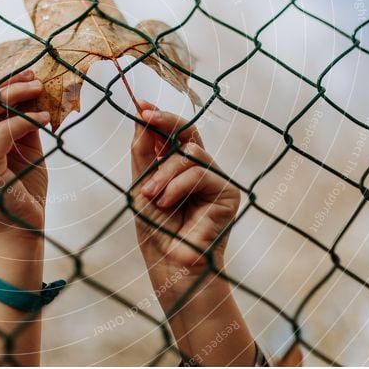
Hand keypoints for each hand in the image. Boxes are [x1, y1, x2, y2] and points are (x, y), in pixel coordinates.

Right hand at [0, 47, 50, 251]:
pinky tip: (45, 119)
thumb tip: (27, 89)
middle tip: (31, 75)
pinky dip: (26, 121)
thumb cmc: (22, 190)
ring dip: (15, 94)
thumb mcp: (20, 148)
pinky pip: (2, 132)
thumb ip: (16, 121)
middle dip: (2, 80)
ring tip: (40, 89)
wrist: (22, 233)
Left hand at [130, 101, 254, 365]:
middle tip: (146, 116)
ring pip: (191, 154)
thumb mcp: (141, 184)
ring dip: (165, 172)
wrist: (168, 262)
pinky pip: (201, 173)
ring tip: (151, 194)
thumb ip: (143, 152)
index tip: (140, 106)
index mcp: (179, 166)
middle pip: (189, 131)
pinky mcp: (228, 194)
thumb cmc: (155, 228)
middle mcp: (200, 169)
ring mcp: (216, 180)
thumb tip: (141, 117)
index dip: (159, 117)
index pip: (174, 133)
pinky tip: (168, 202)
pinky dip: (178, 185)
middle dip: (166, 121)